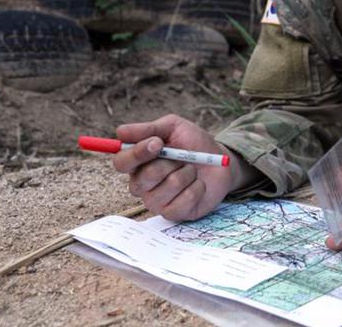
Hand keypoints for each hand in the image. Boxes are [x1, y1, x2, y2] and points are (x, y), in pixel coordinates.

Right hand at [112, 114, 258, 221]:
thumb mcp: (173, 127)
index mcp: (137, 162)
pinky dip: (197, 187)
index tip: (158, 143)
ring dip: (187, 173)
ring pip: (169, 186)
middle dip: (169, 163)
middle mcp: (141, 184)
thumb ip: (148, 129)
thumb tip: (121, 131)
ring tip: (192, 170)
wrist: (220, 163)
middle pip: (143, 178)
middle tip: (182, 157)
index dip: (137, 153)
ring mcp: (155, 201)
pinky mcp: (173, 213)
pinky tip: (198, 184)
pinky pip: (184, 200)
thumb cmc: (193, 143)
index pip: (121, 162)